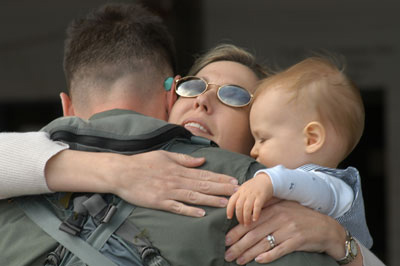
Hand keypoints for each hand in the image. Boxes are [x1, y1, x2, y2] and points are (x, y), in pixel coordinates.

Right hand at [46, 150, 237, 216]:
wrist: (122, 172)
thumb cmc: (143, 162)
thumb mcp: (165, 155)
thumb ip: (185, 159)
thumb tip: (202, 161)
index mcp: (179, 169)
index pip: (204, 174)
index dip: (220, 178)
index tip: (234, 181)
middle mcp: (177, 180)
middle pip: (203, 185)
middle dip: (222, 189)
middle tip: (237, 192)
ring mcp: (168, 192)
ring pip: (194, 197)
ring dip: (211, 200)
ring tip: (226, 203)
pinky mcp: (159, 202)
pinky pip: (177, 207)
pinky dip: (189, 211)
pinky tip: (201, 214)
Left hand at [224, 200, 346, 264]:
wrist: (325, 228)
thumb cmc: (301, 218)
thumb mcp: (284, 208)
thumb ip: (268, 210)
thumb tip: (247, 217)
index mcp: (274, 209)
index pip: (250, 221)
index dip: (236, 232)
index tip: (225, 240)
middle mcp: (280, 217)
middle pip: (254, 233)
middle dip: (238, 245)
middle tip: (227, 254)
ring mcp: (288, 229)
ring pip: (263, 243)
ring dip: (248, 254)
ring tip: (237, 261)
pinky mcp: (297, 241)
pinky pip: (279, 250)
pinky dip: (268, 256)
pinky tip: (258, 261)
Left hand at [226, 173, 272, 225]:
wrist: (267, 179)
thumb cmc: (254, 186)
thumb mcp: (244, 189)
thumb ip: (239, 197)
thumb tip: (234, 209)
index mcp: (240, 191)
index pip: (232, 200)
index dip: (229, 209)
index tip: (229, 217)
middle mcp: (245, 192)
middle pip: (239, 206)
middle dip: (239, 216)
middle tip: (241, 223)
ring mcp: (253, 194)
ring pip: (246, 207)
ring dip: (246, 217)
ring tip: (247, 224)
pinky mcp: (261, 196)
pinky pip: (257, 206)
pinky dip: (255, 213)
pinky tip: (255, 219)